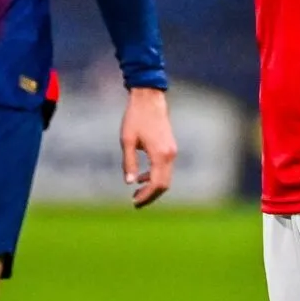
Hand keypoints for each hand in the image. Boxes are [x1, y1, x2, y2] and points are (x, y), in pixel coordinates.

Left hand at [120, 87, 176, 208]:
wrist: (149, 98)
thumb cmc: (135, 117)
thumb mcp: (127, 140)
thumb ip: (129, 163)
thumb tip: (130, 183)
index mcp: (160, 154)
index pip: (156, 184)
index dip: (146, 197)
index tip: (134, 203)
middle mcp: (170, 154)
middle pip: (164, 185)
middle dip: (150, 196)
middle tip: (135, 202)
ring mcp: (172, 150)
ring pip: (166, 177)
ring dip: (153, 187)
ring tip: (136, 192)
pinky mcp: (170, 147)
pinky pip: (166, 168)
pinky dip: (156, 176)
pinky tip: (142, 177)